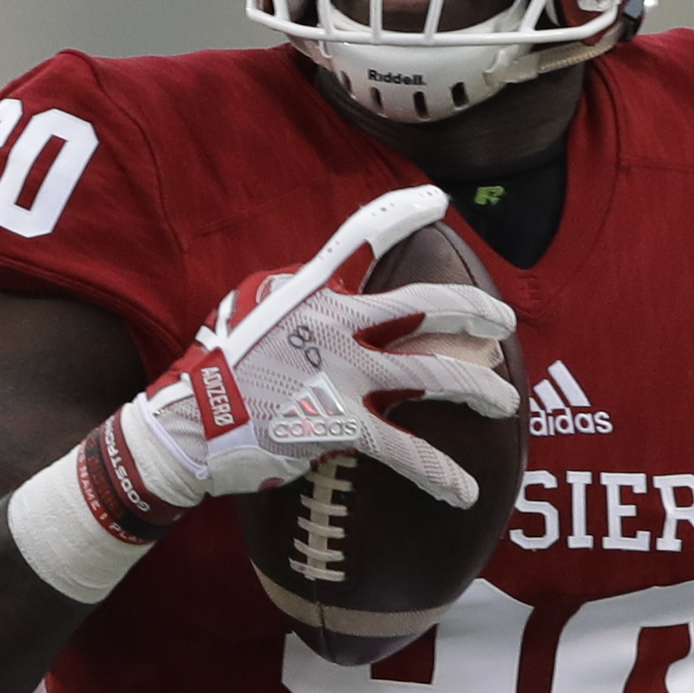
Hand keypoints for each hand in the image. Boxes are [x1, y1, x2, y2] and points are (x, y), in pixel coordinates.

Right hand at [9, 186, 517, 603]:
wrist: (189, 428)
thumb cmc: (219, 368)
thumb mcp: (249, 308)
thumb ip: (298, 293)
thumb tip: (338, 291)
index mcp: (312, 293)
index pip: (359, 239)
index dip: (401, 214)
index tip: (437, 201)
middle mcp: (337, 326)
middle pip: (425, 306)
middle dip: (475, 309)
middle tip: (503, 319)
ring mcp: (345, 375)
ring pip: (435, 373)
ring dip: (479, 388)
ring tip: (504, 403)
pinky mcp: (343, 426)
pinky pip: (408, 450)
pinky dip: (441, 473)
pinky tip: (466, 491)